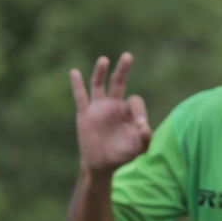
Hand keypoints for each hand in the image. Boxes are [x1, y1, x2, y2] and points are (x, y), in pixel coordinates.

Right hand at [69, 54, 151, 175]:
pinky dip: (77, 85)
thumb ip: (146, 138)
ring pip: (98, 85)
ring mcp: (98, 108)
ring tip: (104, 59)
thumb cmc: (123, 153)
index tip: (142, 126)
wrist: (102, 164)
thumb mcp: (139, 148)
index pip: (135, 101)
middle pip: (118, 82)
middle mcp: (113, 105)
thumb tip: (145, 126)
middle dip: (123, 70)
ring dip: (100, 72)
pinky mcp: (85, 114)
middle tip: (128, 56)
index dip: (140, 112)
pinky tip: (74, 72)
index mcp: (127, 110)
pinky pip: (80, 97)